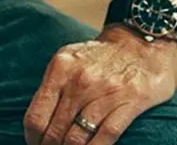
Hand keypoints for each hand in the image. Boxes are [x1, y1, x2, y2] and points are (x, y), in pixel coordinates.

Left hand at [23, 26, 176, 144]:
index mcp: (61, 68)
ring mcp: (105, 92)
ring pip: (76, 140)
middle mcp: (81, 81)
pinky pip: (104, 138)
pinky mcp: (129, 103)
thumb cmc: (103, 56)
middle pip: (54, 132)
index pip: (36, 117)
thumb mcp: (70, 59)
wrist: (143, 41)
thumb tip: (37, 123)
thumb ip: (53, 86)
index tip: (35, 144)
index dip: (32, 139)